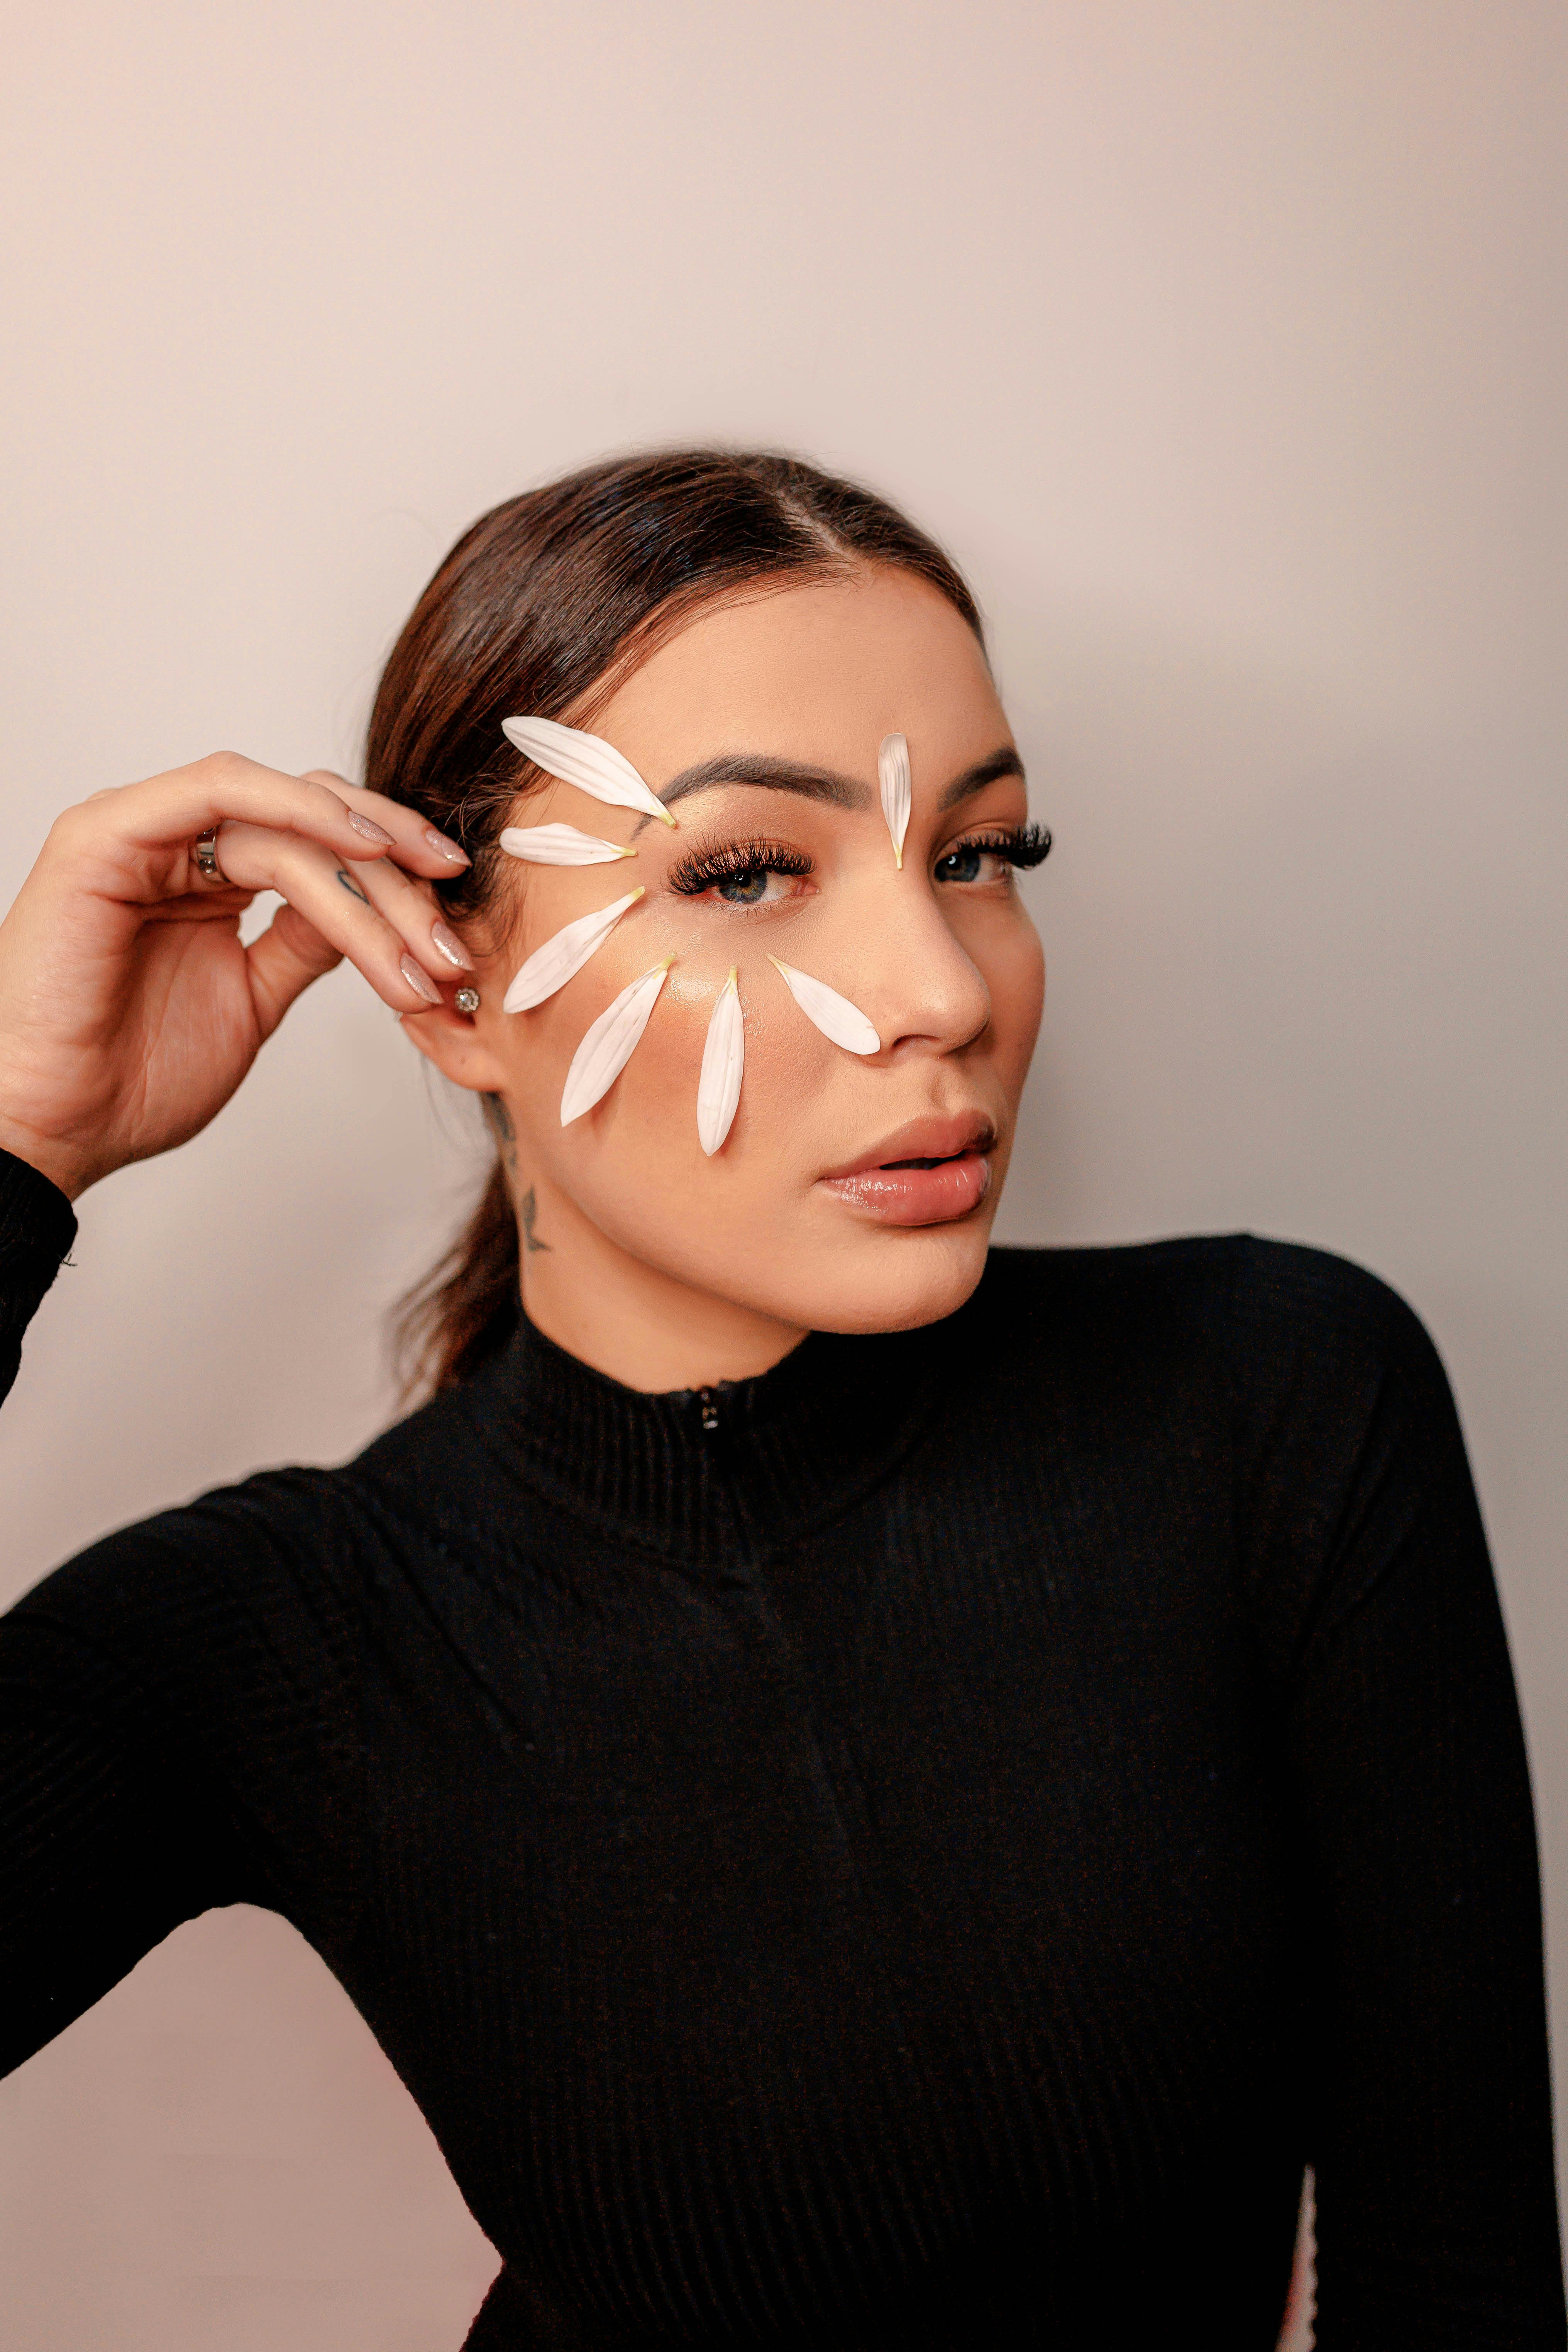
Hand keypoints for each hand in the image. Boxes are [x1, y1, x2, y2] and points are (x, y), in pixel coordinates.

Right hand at [0, 752, 473, 1199]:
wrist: (58, 1127)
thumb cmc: (134, 1078)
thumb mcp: (252, 1000)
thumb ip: (303, 943)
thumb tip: (372, 912)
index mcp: (203, 877)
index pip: (318, 845)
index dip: (396, 877)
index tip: (456, 929)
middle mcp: (173, 843)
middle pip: (314, 823)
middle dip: (398, 876)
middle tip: (452, 938)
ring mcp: (139, 830)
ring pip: (284, 814)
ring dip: (366, 867)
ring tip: (419, 932)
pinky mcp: (108, 833)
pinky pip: (221, 790)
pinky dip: (299, 812)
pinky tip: (359, 850)